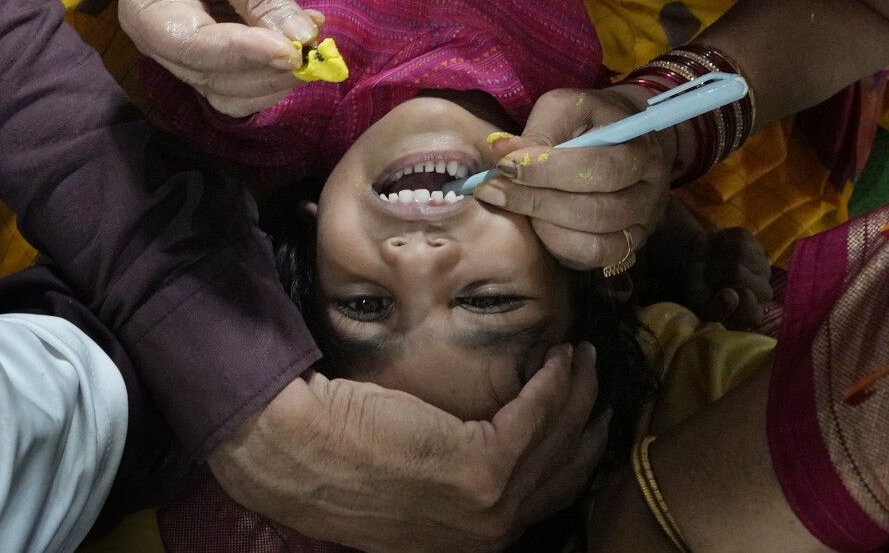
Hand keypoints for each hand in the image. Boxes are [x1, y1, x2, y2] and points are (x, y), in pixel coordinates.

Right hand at [118, 0, 320, 116]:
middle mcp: (166, 43)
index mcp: (147, 12)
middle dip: (266, 70)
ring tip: (310, 41)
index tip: (291, 51)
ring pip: (238, 91)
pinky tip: (303, 36)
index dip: (244, 54)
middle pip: (217, 79)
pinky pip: (255, 80)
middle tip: (312, 49)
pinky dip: (283, 69)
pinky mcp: (229, 54)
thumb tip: (301, 43)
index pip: (194, 49)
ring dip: (278, 77)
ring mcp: (198, 52)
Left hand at [207, 344, 609, 552]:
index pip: (542, 500)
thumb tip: (467, 433)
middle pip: (563, 475)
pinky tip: (560, 355)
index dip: (569, 454)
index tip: (581, 414)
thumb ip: (444, 472)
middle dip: (587, 424)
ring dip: (578, 393)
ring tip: (583, 355)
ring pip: (556, 442)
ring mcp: (486, 507)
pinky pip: (535, 417)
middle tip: (594, 380)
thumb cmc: (332, 451)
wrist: (294, 446)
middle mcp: (486, 534)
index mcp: (467, 541)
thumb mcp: (402, 478)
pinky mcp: (480, 467)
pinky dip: (554, 382)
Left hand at [473, 88, 671, 270]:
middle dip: (537, 201)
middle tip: (495, 191)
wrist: (624, 138)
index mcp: (640, 148)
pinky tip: (536, 225)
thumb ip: (538, 132)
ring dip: (544, 226)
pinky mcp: (628, 246)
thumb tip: (502, 153)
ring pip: (594, 242)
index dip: (547, 170)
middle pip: (595, 210)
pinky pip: (592, 259)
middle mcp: (650, 191)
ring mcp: (642, 224)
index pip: (597, 167)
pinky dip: (558, 246)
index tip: (505, 166)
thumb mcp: (566, 110)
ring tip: (511, 205)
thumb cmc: (589, 121)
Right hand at [691, 226, 771, 328]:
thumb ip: (715, 309)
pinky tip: (720, 253)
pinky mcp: (757, 246)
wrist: (693, 264)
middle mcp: (763, 293)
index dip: (729, 298)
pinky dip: (722, 244)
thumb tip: (730, 297)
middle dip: (718, 273)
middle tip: (711, 278)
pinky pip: (738, 239)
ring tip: (714, 266)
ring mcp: (762, 268)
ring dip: (719, 259)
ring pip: (738, 254)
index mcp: (752, 314)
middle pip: (738, 274)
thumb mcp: (700, 306)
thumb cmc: (698, 290)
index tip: (716, 295)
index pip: (749, 306)